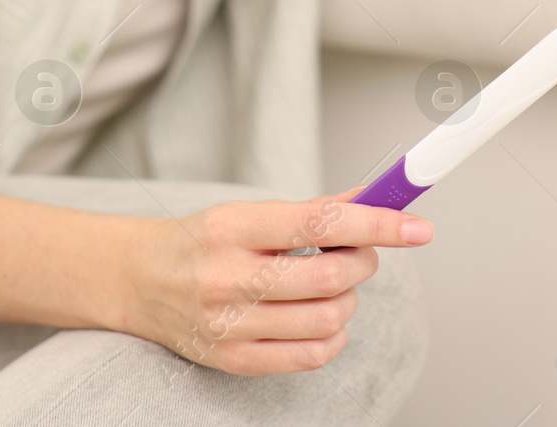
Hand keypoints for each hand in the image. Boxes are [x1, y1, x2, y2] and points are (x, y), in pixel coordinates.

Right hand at [123, 189, 432, 374]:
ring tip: (332, 286)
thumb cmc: (203, 241)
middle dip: (362, 262)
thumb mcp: (248, 213)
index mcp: (231, 228)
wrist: (139, 281)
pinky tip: (321, 317)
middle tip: (359, 253)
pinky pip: (312, 355)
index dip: (376, 224)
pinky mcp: (234, 360)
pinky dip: (333, 334)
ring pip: (327, 318)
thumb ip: (315, 209)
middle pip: (329, 277)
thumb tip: (376, 196)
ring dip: (349, 300)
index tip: (417, 225)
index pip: (318, 224)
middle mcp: (227, 277)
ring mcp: (229, 324)